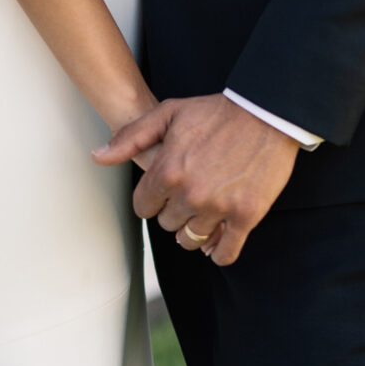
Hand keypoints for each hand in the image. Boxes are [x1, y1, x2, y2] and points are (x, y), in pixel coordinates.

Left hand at [93, 95, 299, 265]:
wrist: (266, 112)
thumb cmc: (217, 112)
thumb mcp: (168, 113)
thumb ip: (131, 138)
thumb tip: (98, 156)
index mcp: (167, 171)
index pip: (143, 207)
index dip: (152, 199)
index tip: (165, 190)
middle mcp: (190, 194)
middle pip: (166, 224)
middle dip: (174, 211)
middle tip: (190, 194)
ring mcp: (218, 208)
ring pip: (191, 241)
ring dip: (195, 230)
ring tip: (205, 212)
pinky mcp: (245, 216)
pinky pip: (225, 253)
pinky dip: (219, 251)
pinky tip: (219, 239)